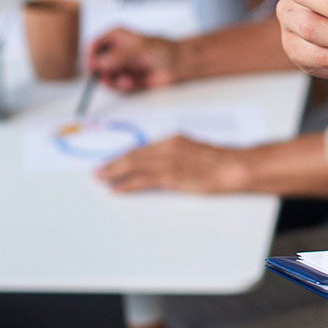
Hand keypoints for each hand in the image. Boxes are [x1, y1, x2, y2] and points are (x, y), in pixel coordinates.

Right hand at [84, 28, 182, 90]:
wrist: (176, 65)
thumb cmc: (161, 49)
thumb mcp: (138, 49)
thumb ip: (118, 56)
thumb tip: (100, 63)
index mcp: (115, 36)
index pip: (93, 45)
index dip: (90, 57)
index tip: (92, 67)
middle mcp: (114, 51)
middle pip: (96, 63)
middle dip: (101, 72)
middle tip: (106, 78)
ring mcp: (119, 65)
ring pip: (104, 76)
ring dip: (112, 80)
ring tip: (126, 80)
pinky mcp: (124, 78)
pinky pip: (115, 85)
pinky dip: (121, 86)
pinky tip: (131, 82)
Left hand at [96, 135, 248, 193]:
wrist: (230, 166)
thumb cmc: (216, 160)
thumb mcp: (192, 150)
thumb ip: (174, 154)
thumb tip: (158, 163)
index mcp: (172, 139)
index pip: (141, 147)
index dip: (123, 155)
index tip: (111, 161)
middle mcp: (166, 147)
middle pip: (133, 155)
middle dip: (113, 164)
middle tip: (98, 171)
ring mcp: (168, 162)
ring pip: (133, 166)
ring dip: (114, 173)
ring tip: (101, 179)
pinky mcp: (170, 177)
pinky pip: (142, 180)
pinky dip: (127, 184)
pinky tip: (117, 188)